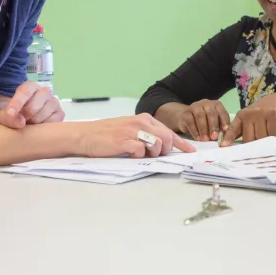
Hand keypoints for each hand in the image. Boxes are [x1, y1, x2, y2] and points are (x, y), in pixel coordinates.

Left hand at [0, 82, 64, 127]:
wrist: (24, 120)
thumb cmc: (14, 114)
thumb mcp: (5, 115)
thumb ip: (7, 117)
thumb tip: (21, 123)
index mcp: (30, 86)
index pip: (25, 92)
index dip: (16, 103)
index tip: (10, 114)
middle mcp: (45, 92)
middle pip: (33, 107)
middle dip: (24, 117)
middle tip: (19, 122)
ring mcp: (54, 102)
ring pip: (42, 116)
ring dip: (33, 124)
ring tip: (29, 124)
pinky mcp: (60, 114)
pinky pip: (51, 123)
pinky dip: (43, 128)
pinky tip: (38, 126)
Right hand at [75, 113, 196, 157]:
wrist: (85, 135)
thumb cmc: (107, 134)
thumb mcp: (130, 129)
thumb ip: (146, 134)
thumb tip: (163, 146)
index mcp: (144, 119)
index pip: (168, 131)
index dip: (182, 143)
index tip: (191, 151)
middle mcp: (141, 122)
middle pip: (167, 138)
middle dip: (166, 150)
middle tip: (155, 155)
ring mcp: (133, 131)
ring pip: (157, 145)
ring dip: (152, 154)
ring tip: (139, 153)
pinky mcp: (124, 142)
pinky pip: (141, 151)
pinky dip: (138, 156)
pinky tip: (129, 154)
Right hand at [174, 99, 230, 141]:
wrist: (187, 119)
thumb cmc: (205, 122)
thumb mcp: (214, 124)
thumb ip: (220, 128)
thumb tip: (225, 137)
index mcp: (215, 105)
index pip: (221, 111)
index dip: (224, 121)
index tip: (225, 130)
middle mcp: (206, 103)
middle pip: (210, 112)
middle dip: (213, 125)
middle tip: (214, 137)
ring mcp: (194, 107)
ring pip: (200, 116)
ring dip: (204, 129)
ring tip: (205, 139)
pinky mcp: (185, 113)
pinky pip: (190, 121)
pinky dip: (195, 131)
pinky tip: (198, 138)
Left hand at [220, 94, 275, 145]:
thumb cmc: (260, 114)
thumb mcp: (248, 120)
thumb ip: (240, 131)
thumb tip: (230, 146)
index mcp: (240, 116)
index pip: (233, 128)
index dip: (228, 137)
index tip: (223, 145)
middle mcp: (249, 114)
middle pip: (249, 138)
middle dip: (254, 143)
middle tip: (259, 141)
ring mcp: (261, 113)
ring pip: (261, 137)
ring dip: (265, 140)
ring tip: (267, 134)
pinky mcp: (272, 114)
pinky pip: (272, 133)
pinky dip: (274, 135)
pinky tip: (273, 131)